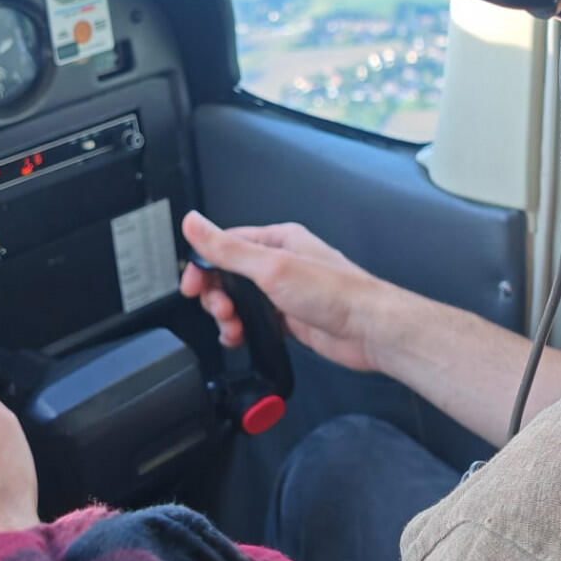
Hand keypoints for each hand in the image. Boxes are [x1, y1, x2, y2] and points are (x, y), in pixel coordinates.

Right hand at [181, 210, 378, 372]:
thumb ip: (228, 249)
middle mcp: (282, 263)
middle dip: (217, 296)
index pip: (226, 245)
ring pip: (240, 301)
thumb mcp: (272, 267)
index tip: (191, 285)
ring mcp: (286, 292)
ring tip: (233, 327)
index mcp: (278, 240)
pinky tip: (242, 337)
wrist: (369, 330)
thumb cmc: (334, 293)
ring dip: (228, 316)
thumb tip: (194, 223)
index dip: (203, 265)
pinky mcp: (290, 319)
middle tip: (221, 310)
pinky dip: (243, 331)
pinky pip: (255, 322)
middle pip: (230, 276)